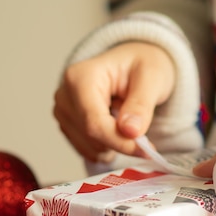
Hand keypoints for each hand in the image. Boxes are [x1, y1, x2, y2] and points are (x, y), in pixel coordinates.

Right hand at [53, 42, 175, 161]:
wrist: (135, 64)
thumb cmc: (141, 65)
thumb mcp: (151, 77)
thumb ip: (141, 105)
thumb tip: (130, 131)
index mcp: (81, 77)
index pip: (94, 122)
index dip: (120, 141)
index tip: (145, 149)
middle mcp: (66, 95)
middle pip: (90, 137)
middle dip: (120, 142)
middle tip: (143, 129)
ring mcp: (64, 112)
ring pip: (90, 147)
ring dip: (115, 144)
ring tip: (126, 118)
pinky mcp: (69, 126)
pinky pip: (89, 150)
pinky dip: (108, 147)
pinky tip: (116, 127)